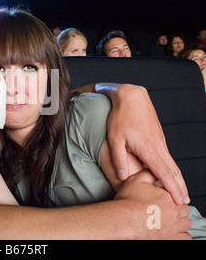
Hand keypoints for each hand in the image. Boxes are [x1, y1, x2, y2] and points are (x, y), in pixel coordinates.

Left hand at [103, 84, 188, 204]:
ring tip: (182, 192)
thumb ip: (119, 159)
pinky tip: (171, 176)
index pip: (164, 173)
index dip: (172, 188)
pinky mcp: (159, 138)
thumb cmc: (121, 118)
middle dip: (179, 188)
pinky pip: (168, 157)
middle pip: (173, 171)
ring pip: (172, 164)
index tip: (178, 201)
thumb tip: (123, 178)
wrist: (132, 97)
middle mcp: (159, 146)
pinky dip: (172, 169)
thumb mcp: (115, 139)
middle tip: (185, 203)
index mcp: (149, 149)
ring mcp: (160, 141)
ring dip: (178, 179)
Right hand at [114, 170, 191, 239]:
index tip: (164, 199)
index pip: (179, 196)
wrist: (122, 219)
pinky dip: (181, 234)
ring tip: (170, 220)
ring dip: (181, 221)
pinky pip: (185, 237)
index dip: (172, 197)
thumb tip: (155, 170)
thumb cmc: (127, 200)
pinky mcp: (170, 238)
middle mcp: (174, 212)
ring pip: (186, 224)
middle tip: (167, 209)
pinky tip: (172, 231)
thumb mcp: (136, 180)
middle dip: (178, 209)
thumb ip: (149, 173)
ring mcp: (173, 227)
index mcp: (168, 196)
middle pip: (184, 210)